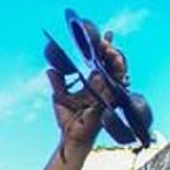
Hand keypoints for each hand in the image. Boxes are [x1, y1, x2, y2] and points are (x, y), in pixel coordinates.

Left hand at [46, 31, 127, 148]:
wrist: (70, 136)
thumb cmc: (67, 119)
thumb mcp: (59, 96)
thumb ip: (58, 82)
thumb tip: (50, 69)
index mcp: (94, 83)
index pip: (102, 61)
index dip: (105, 48)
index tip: (107, 33)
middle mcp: (104, 85)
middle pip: (113, 62)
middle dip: (111, 49)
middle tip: (104, 39)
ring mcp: (108, 92)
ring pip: (119, 70)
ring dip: (115, 56)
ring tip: (108, 47)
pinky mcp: (110, 99)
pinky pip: (116, 82)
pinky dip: (114, 71)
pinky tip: (108, 62)